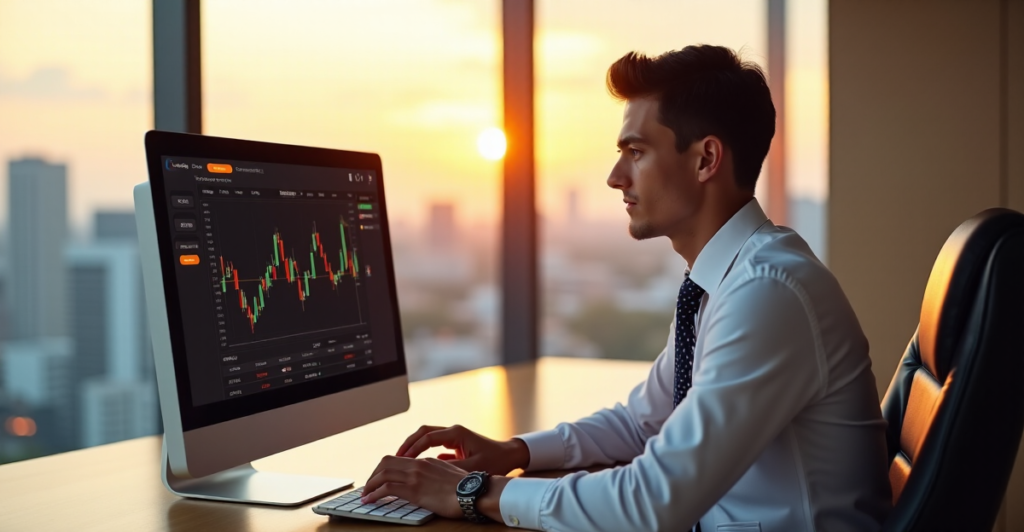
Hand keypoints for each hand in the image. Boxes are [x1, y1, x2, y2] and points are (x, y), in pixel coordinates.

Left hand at [361, 456, 466, 518]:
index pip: (399, 459)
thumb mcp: (450, 476)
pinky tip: (369, 500)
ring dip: (370, 484)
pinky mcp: (414, 490)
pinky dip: (374, 494)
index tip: (380, 477)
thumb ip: (437, 475)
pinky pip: (386, 489)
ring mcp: (415, 476)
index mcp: (427, 461)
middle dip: (374, 474)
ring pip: (383, 474)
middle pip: (386, 462)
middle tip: (369, 486)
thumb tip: (432, 481)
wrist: (474, 492)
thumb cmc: (467, 488)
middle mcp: (418, 465)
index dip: (385, 468)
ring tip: (365, 495)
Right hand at [396, 424, 529, 474]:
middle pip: (423, 432)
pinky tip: (416, 464)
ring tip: (401, 460)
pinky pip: (434, 444)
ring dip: (414, 447)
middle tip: (395, 457)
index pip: (427, 437)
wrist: (510, 455)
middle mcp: (453, 431)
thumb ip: (451, 469)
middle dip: (408, 444)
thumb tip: (431, 472)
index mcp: (456, 433)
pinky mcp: (455, 444)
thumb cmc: (495, 461)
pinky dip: (423, 451)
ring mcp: (454, 436)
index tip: (401, 459)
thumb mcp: (473, 468)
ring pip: (427, 437)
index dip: (412, 448)